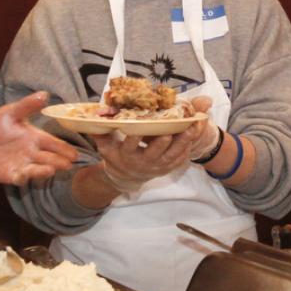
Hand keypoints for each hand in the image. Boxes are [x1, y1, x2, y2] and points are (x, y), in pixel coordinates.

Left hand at [0, 92, 76, 184]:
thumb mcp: (10, 112)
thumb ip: (27, 105)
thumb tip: (44, 94)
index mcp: (35, 137)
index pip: (53, 143)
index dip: (64, 148)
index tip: (75, 153)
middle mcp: (32, 152)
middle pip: (50, 158)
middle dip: (60, 160)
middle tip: (69, 163)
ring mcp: (22, 164)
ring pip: (38, 169)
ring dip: (45, 170)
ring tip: (53, 169)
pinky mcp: (11, 174)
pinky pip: (20, 177)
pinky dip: (23, 177)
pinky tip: (25, 175)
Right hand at [95, 96, 213, 186]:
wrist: (126, 176)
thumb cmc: (115, 156)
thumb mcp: (105, 145)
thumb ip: (101, 130)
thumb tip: (96, 113)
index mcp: (127, 155)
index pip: (130, 146)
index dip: (134, 138)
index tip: (139, 128)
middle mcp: (143, 162)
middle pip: (154, 152)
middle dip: (162, 142)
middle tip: (170, 130)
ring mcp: (157, 166)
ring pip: (171, 155)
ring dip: (181, 143)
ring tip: (190, 129)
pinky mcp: (167, 168)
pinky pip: (179, 159)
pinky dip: (187, 148)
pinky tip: (193, 136)